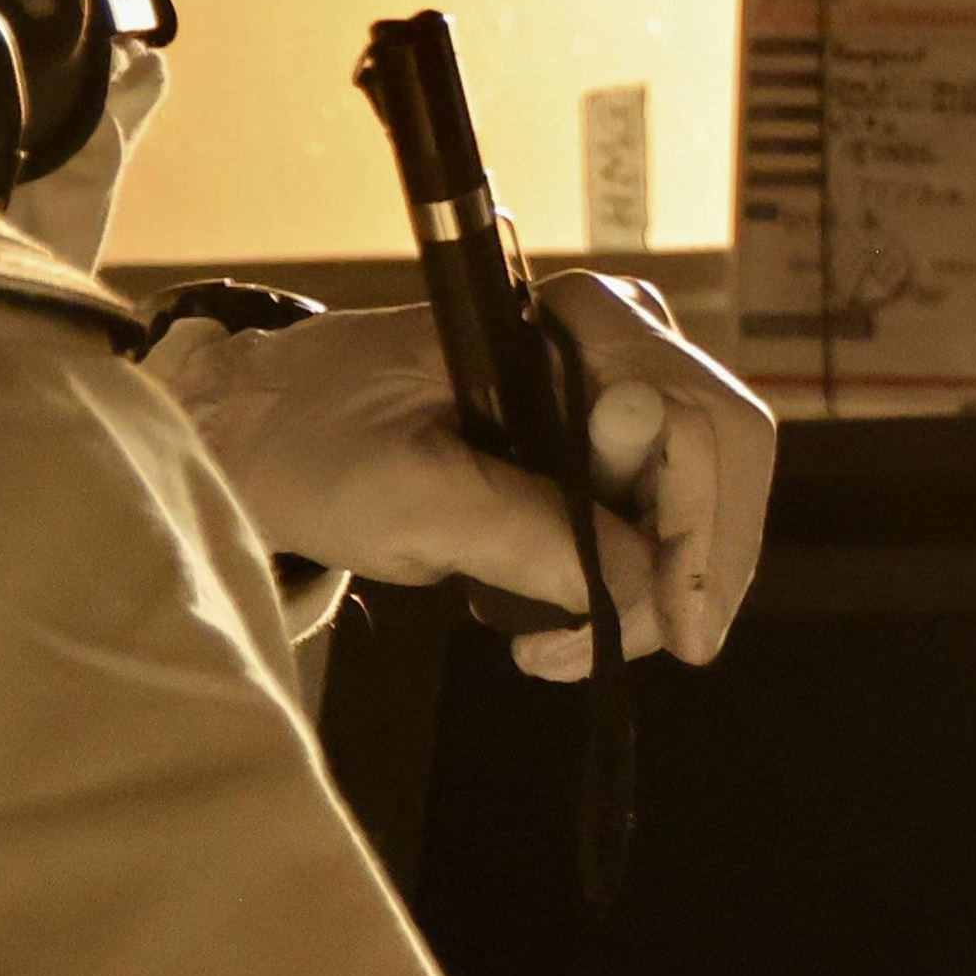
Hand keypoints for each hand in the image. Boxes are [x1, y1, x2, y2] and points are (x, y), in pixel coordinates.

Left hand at [152, 297, 742, 676]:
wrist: (255, 427)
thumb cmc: (311, 443)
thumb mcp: (408, 499)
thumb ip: (530, 535)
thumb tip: (643, 590)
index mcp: (573, 324)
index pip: (698, 424)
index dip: (704, 531)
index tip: (678, 628)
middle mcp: (615, 338)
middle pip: (720, 458)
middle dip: (692, 567)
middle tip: (644, 652)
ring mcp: (611, 383)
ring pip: (696, 490)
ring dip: (659, 582)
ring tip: (565, 648)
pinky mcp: (591, 431)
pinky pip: (655, 503)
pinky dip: (632, 572)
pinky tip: (569, 618)